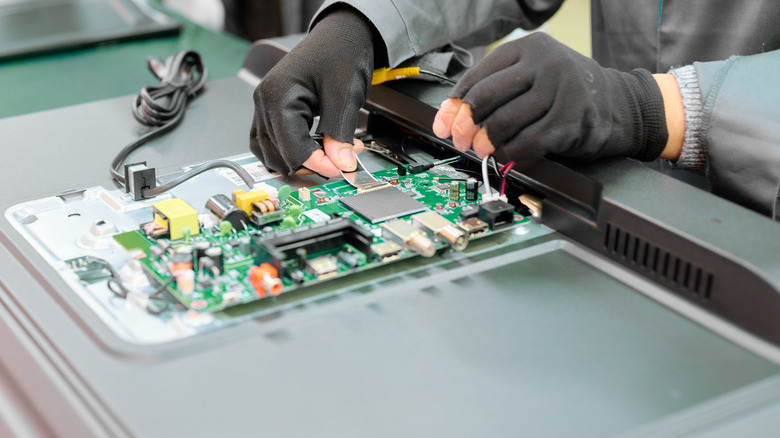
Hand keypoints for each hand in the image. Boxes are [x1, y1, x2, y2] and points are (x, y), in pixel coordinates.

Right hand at [250, 8, 374, 177]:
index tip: (343, 168)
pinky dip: (289, 152)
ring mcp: (264, 107)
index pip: (291, 148)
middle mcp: (264, 102)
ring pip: (270, 153)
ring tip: (327, 155)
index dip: (319, 164)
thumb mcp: (344, 95)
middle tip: (341, 161)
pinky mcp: (271, 111)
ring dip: (298, 162)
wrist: (341, 34)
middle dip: (311, 163)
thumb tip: (341, 164)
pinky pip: (271, 143)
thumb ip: (340, 133)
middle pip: (278, 155)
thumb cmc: (340, 53)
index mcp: (277, 95)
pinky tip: (311, 150)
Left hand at [433, 32, 667, 161]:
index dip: (455, 105)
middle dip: (465, 125)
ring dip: (485, 142)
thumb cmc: (568, 92)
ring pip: (504, 122)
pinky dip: (509, 154)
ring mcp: (560, 91)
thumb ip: (498, 89)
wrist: (622, 105)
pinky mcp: (571, 120)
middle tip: (459, 140)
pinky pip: (527, 143)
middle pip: (486, 98)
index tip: (444, 124)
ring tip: (482, 150)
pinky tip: (505, 156)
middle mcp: (544, 64)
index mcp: (528, 48)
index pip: (478, 76)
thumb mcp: (534, 77)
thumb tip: (451, 116)